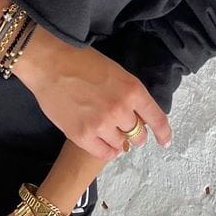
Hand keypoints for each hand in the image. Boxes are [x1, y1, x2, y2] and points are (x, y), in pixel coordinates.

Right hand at [17, 39, 172, 160]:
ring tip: (109, 134)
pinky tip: (104, 145)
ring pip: (121, 144)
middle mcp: (121, 109)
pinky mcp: (83, 136)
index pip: (156, 118)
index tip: (165, 141)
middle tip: (126, 131)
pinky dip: (106, 151)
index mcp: (132, 89)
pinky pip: (103, 153)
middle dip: (135, 134)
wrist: (50, 64)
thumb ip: (128, 94)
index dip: (163, 133)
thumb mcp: (115, 72)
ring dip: (118, 141)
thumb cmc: (82, 62)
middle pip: (138, 134)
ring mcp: (102, 124)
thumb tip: (134, 116)